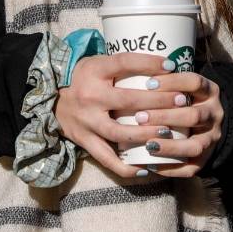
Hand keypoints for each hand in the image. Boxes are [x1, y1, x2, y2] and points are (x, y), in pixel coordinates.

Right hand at [54, 52, 180, 178]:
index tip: (172, 66)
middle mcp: (90, 96)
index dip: (149, 63)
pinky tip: (145, 168)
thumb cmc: (83, 78)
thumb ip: (122, 65)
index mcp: (93, 71)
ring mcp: (86, 121)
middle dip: (159, 101)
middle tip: (182, 101)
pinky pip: (106, 158)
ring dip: (146, 134)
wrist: (50, 98)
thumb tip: (163, 65)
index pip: (124, 62)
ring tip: (167, 133)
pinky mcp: (84, 140)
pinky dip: (126, 166)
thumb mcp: (97, 63)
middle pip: (128, 100)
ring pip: (120, 132)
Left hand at [130, 71, 223, 178]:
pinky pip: (190, 168)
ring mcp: (212, 138)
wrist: (207, 124)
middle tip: (140, 117)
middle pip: (193, 115)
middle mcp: (214, 114)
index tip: (148, 83)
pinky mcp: (205, 159)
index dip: (173, 82)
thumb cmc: (184, 100)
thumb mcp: (182, 85)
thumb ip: (163, 83)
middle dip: (165, 117)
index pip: (195, 82)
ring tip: (148, 145)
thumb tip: (125, 76)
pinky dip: (170, 168)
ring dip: (170, 146)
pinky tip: (150, 166)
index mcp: (209, 92)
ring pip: (195, 146)